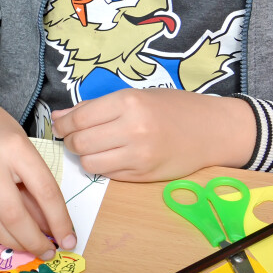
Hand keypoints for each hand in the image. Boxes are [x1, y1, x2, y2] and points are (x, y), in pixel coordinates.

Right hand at [0, 78, 75, 258]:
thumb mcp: (23, 146)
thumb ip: (34, 184)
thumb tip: (49, 225)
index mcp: (15, 148)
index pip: (45, 192)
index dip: (60, 221)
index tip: (68, 240)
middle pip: (15, 215)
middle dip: (35, 241)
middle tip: (48, 252)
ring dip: (15, 244)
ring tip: (29, 248)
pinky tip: (9, 235)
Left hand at [52, 88, 256, 181]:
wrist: (213, 130)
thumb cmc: (173, 108)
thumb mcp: (136, 96)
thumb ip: (96, 107)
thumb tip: (59, 117)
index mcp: (129, 103)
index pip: (79, 118)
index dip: (63, 124)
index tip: (60, 125)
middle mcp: (133, 129)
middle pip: (80, 142)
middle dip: (70, 141)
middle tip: (74, 138)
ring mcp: (139, 156)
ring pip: (90, 163)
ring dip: (85, 157)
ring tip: (93, 148)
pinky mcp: (144, 176)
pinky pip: (108, 175)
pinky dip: (103, 167)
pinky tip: (112, 157)